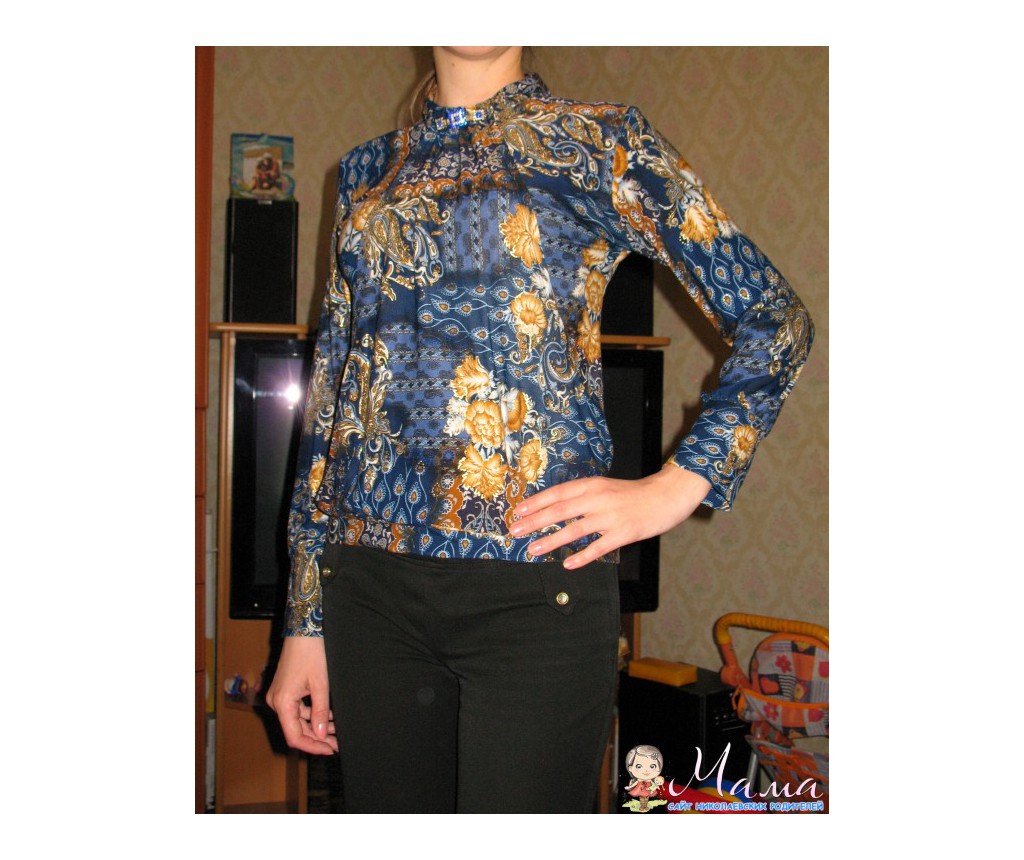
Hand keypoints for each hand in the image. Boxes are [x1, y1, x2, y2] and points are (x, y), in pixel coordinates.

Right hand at [266, 636, 337, 755]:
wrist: (304, 630)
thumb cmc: (312, 653)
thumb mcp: (321, 684)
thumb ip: (320, 711)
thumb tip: (322, 735)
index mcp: (282, 702)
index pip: (295, 736)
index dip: (312, 746)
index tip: (330, 749)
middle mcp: (276, 701)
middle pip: (296, 730)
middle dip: (317, 737)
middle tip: (337, 743)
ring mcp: (279, 696)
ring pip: (298, 720)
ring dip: (317, 726)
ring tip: (337, 730)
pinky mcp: (285, 690)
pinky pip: (298, 709)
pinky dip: (312, 714)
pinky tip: (329, 716)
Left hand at [510, 464, 711, 568]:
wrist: (666, 495)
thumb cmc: (633, 494)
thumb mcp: (605, 488)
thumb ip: (583, 497)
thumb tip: (555, 509)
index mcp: (593, 485)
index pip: (558, 493)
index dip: (536, 502)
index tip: (518, 511)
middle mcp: (599, 498)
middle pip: (561, 510)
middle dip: (535, 521)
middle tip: (515, 531)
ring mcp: (611, 516)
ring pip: (576, 529)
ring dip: (552, 540)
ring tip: (533, 549)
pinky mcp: (625, 532)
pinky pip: (600, 547)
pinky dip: (583, 556)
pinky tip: (568, 564)